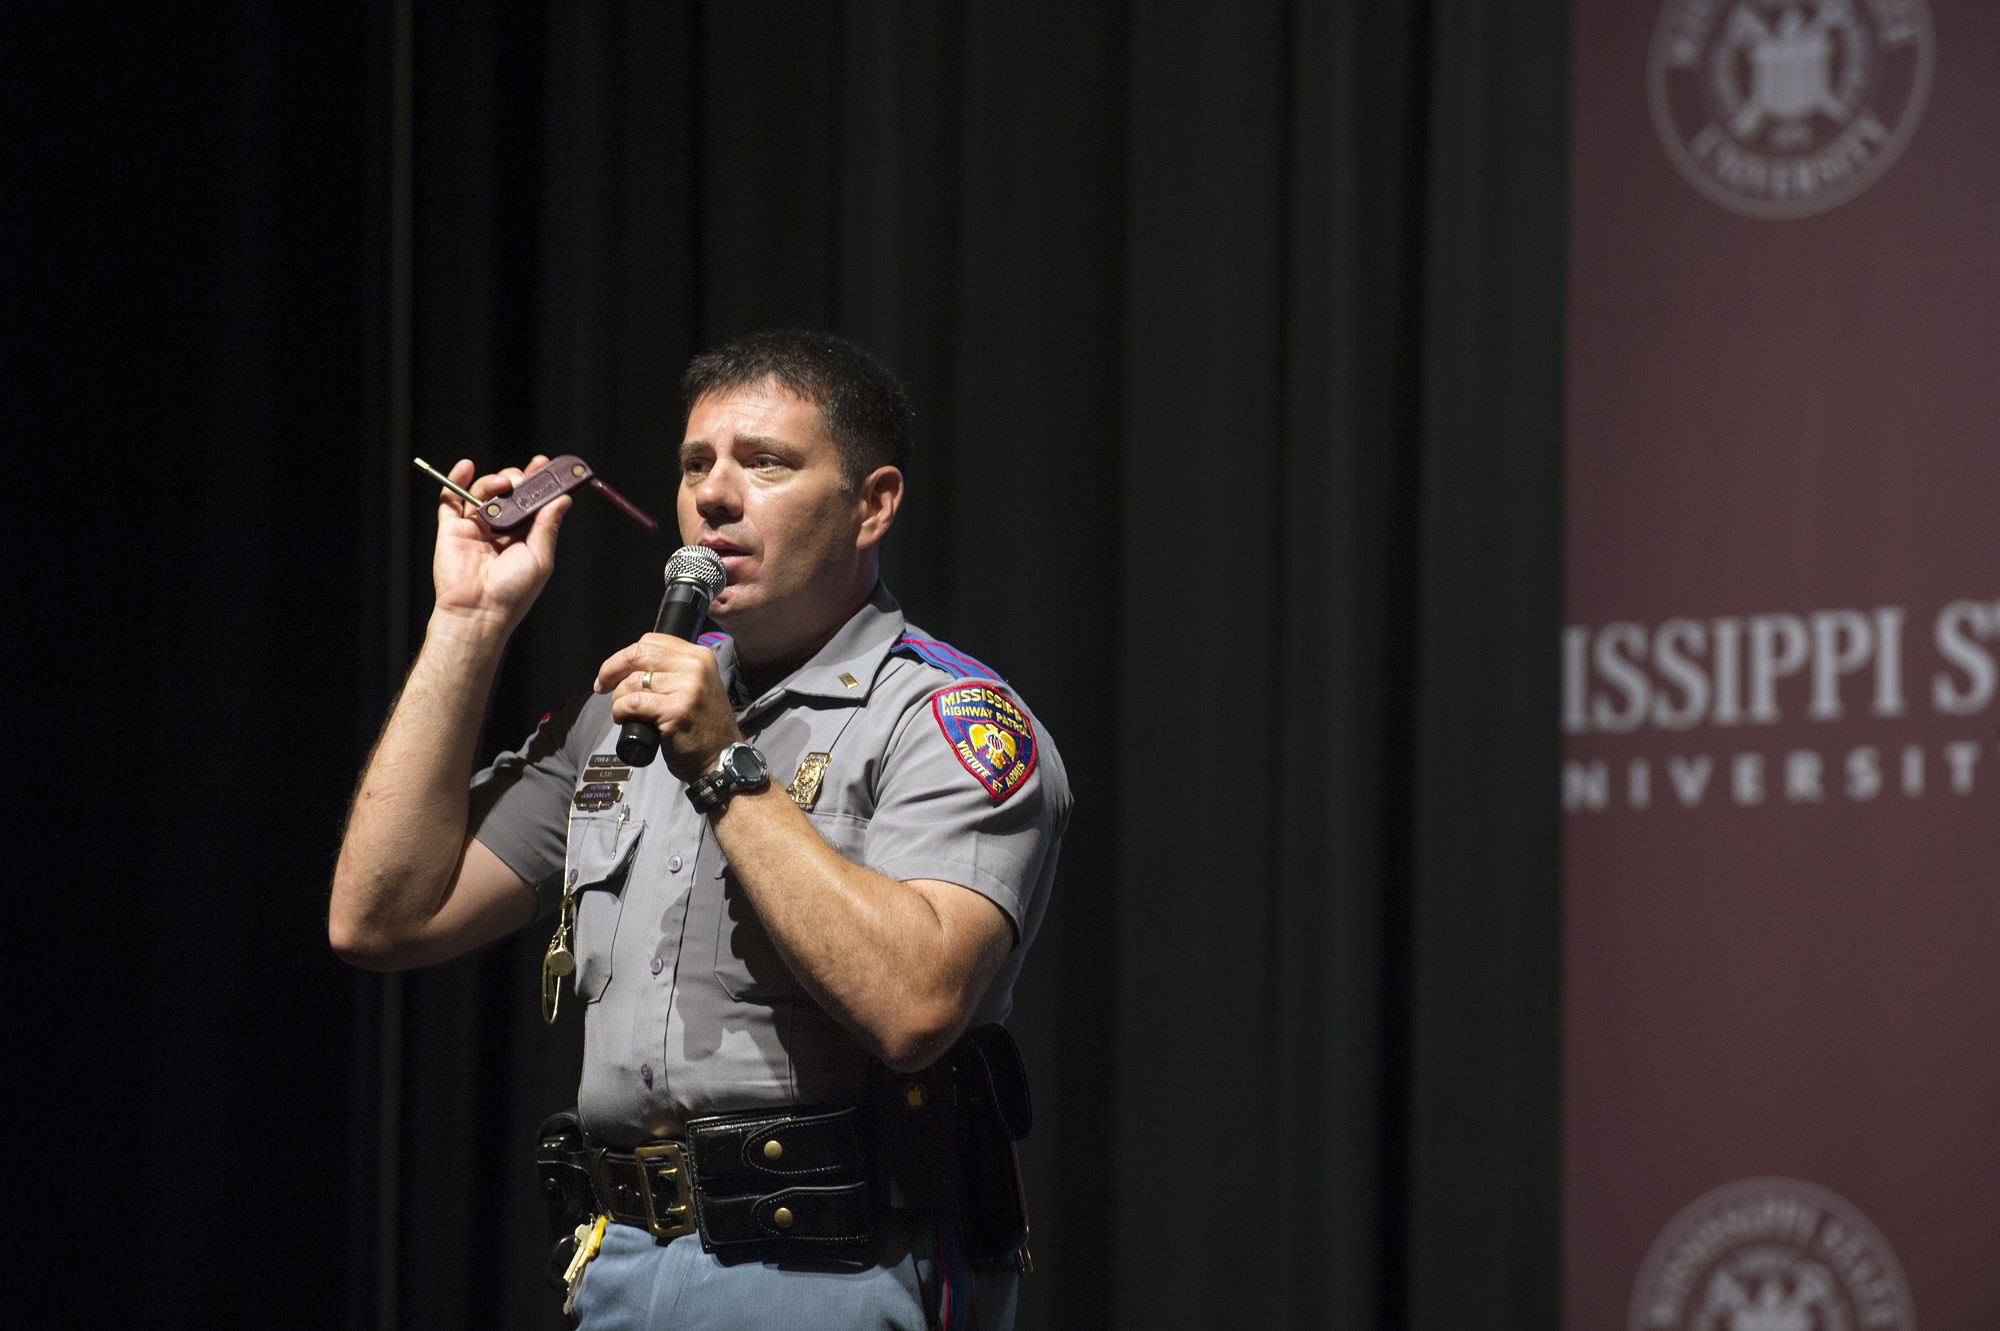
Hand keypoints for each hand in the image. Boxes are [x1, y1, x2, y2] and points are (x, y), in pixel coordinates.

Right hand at [429, 457, 570, 639]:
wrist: (479, 611)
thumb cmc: (513, 593)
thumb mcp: (540, 557)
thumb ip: (548, 526)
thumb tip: (563, 500)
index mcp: (524, 537)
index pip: (531, 503)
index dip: (537, 483)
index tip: (544, 465)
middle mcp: (500, 530)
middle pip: (508, 493)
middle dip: (516, 480)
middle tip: (522, 480)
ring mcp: (475, 528)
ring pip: (484, 492)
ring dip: (494, 481)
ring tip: (503, 484)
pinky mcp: (452, 530)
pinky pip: (451, 500)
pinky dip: (456, 480)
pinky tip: (466, 467)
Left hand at [597, 636, 743, 780]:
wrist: (720, 757)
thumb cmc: (702, 726)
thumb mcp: (695, 686)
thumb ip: (672, 670)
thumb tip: (630, 664)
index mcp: (699, 656)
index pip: (651, 640)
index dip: (624, 656)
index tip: (613, 671)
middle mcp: (695, 667)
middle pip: (638, 654)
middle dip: (611, 670)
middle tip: (602, 686)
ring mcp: (688, 688)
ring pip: (632, 681)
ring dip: (618, 698)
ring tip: (622, 712)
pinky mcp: (676, 710)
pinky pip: (634, 703)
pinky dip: (620, 711)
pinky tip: (624, 719)